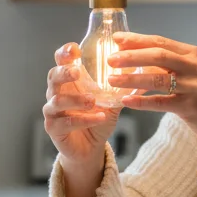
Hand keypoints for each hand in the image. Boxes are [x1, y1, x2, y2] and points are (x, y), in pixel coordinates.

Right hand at [43, 42, 119, 172]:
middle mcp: (56, 93)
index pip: (61, 61)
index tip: (75, 49)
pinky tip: (99, 118)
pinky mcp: (54, 129)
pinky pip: (66, 122)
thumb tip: (143, 71)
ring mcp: (52, 111)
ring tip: (92, 101)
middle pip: (53, 76)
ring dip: (76, 100)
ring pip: (57, 101)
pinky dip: (83, 120)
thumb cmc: (97, 118)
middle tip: (78, 72)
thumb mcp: (112, 100)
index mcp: (69, 81)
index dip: (65, 53)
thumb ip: (122, 87)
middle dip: (64, 72)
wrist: (90, 147)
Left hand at [106, 33, 196, 155]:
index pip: (160, 42)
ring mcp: (194, 86)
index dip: (136, 40)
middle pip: (157, 55)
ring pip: (157, 78)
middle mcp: (195, 66)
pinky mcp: (191, 106)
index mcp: (193, 54)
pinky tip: (126, 101)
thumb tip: (137, 57)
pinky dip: (142, 101)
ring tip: (112, 80)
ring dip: (131, 79)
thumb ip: (171, 65)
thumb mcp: (193, 73)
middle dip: (130, 56)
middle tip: (110, 59)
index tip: (116, 39)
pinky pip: (161, 102)